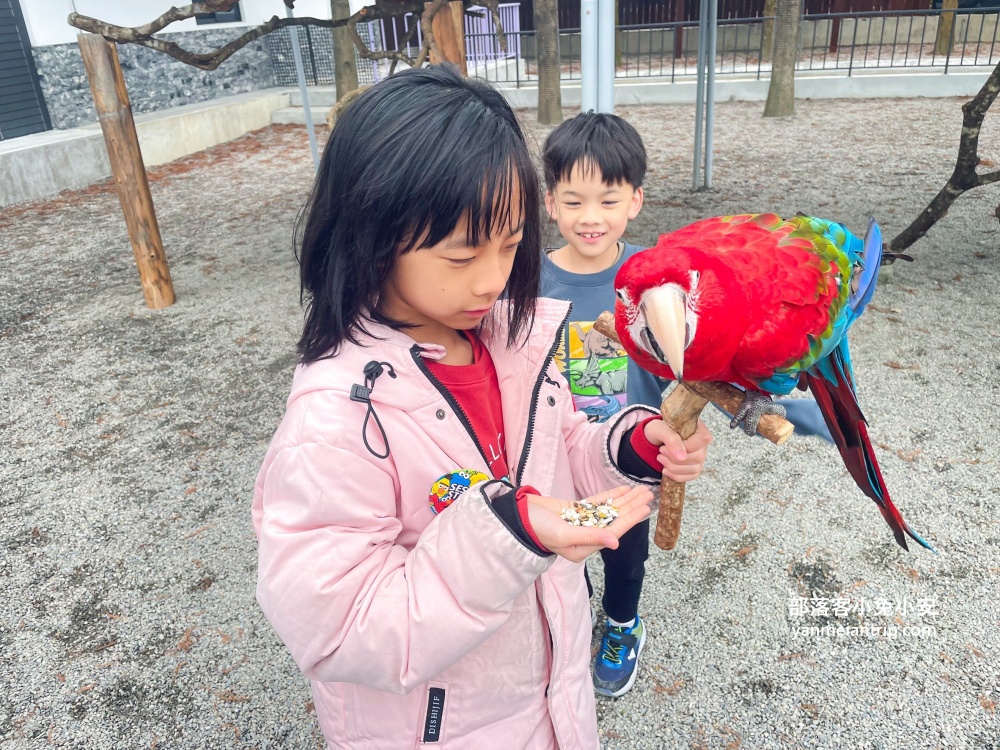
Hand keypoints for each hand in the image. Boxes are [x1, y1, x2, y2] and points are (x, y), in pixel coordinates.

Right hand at [525, 485, 652, 562]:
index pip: (613, 531)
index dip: (630, 519)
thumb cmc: (537, 530)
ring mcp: (581, 522)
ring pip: (609, 510)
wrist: (518, 517)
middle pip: (615, 519)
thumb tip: (615, 541)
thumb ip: (590, 537)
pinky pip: (597, 502)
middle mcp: (586, 536)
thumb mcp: (564, 535)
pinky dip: (610, 495)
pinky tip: (623, 489)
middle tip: (649, 495)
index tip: (645, 508)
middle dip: (632, 507)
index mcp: (585, 548)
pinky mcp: (575, 510)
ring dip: (625, 500)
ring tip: (641, 490)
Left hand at [643, 418, 712, 481]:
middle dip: (675, 458)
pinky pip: (691, 477)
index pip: (703, 440)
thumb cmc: (658, 430)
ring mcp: (700, 456)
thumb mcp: (660, 429)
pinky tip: (665, 469)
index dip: (685, 446)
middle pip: (698, 457)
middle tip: (661, 451)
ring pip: (694, 469)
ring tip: (660, 458)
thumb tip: (682, 457)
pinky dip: (675, 475)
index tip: (665, 446)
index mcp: (698, 428)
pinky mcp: (694, 468)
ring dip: (673, 467)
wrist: (653, 439)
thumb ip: (672, 440)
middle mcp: (702, 443)